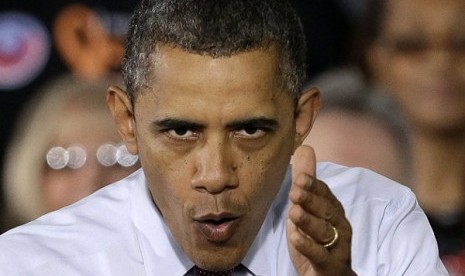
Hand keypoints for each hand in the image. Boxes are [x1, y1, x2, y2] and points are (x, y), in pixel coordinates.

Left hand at [287, 145, 354, 274]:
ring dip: (309, 221)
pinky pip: (320, 255)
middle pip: (327, 211)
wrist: (326, 275)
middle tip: (295, 190)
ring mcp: (337, 247)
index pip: (325, 194)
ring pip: (324, 232)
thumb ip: (306, 180)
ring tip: (294, 212)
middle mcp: (339, 226)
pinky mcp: (329, 265)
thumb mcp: (307, 208)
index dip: (314, 185)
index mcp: (334, 211)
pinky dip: (308, 246)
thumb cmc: (316, 239)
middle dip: (311, 200)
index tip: (299, 177)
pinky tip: (295, 238)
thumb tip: (305, 148)